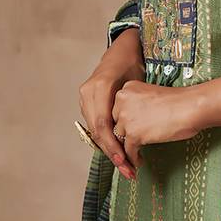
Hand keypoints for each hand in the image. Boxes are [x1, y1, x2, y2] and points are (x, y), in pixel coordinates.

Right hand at [78, 27, 144, 179]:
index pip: (103, 126)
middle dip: (112, 153)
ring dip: (109, 148)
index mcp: (100, 88)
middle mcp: (88, 93)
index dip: (114, 147)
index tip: (125, 162)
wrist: (121, 50)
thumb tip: (135, 133)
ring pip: (94, 130)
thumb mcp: (135, 82)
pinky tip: (117, 150)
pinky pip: (94, 124)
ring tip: (124, 165)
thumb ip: (131, 106)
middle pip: (97, 132)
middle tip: (126, 170)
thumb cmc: (133, 64)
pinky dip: (105, 138)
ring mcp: (84, 96)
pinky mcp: (86, 100)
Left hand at [111, 81, 202, 171]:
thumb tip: (133, 122)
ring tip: (135, 155)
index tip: (131, 130)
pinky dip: (133, 159)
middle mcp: (122, 101)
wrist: (190, 107)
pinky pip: (128, 151)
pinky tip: (140, 161)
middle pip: (116, 123)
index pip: (117, 109)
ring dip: (127, 149)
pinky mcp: (134, 134)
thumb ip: (138, 105)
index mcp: (127, 89)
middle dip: (124, 135)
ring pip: (120, 139)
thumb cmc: (179, 101)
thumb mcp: (151, 95)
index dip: (125, 121)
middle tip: (131, 144)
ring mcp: (126, 118)